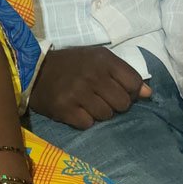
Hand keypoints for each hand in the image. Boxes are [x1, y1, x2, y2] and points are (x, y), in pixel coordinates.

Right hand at [30, 46, 150, 129]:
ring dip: (99, 113)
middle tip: (101, 98)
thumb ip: (123, 74)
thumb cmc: (71, 65)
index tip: (118, 90)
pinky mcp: (65, 109)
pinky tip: (75, 110)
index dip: (130, 91)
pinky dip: (83, 120)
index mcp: (103, 60)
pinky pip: (88, 123)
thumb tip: (148, 94)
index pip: (134, 83)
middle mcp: (92, 75)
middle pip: (123, 103)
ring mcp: (78, 92)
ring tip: (86, 103)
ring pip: (106, 115)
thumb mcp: (98, 60)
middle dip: (115, 104)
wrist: (35, 70)